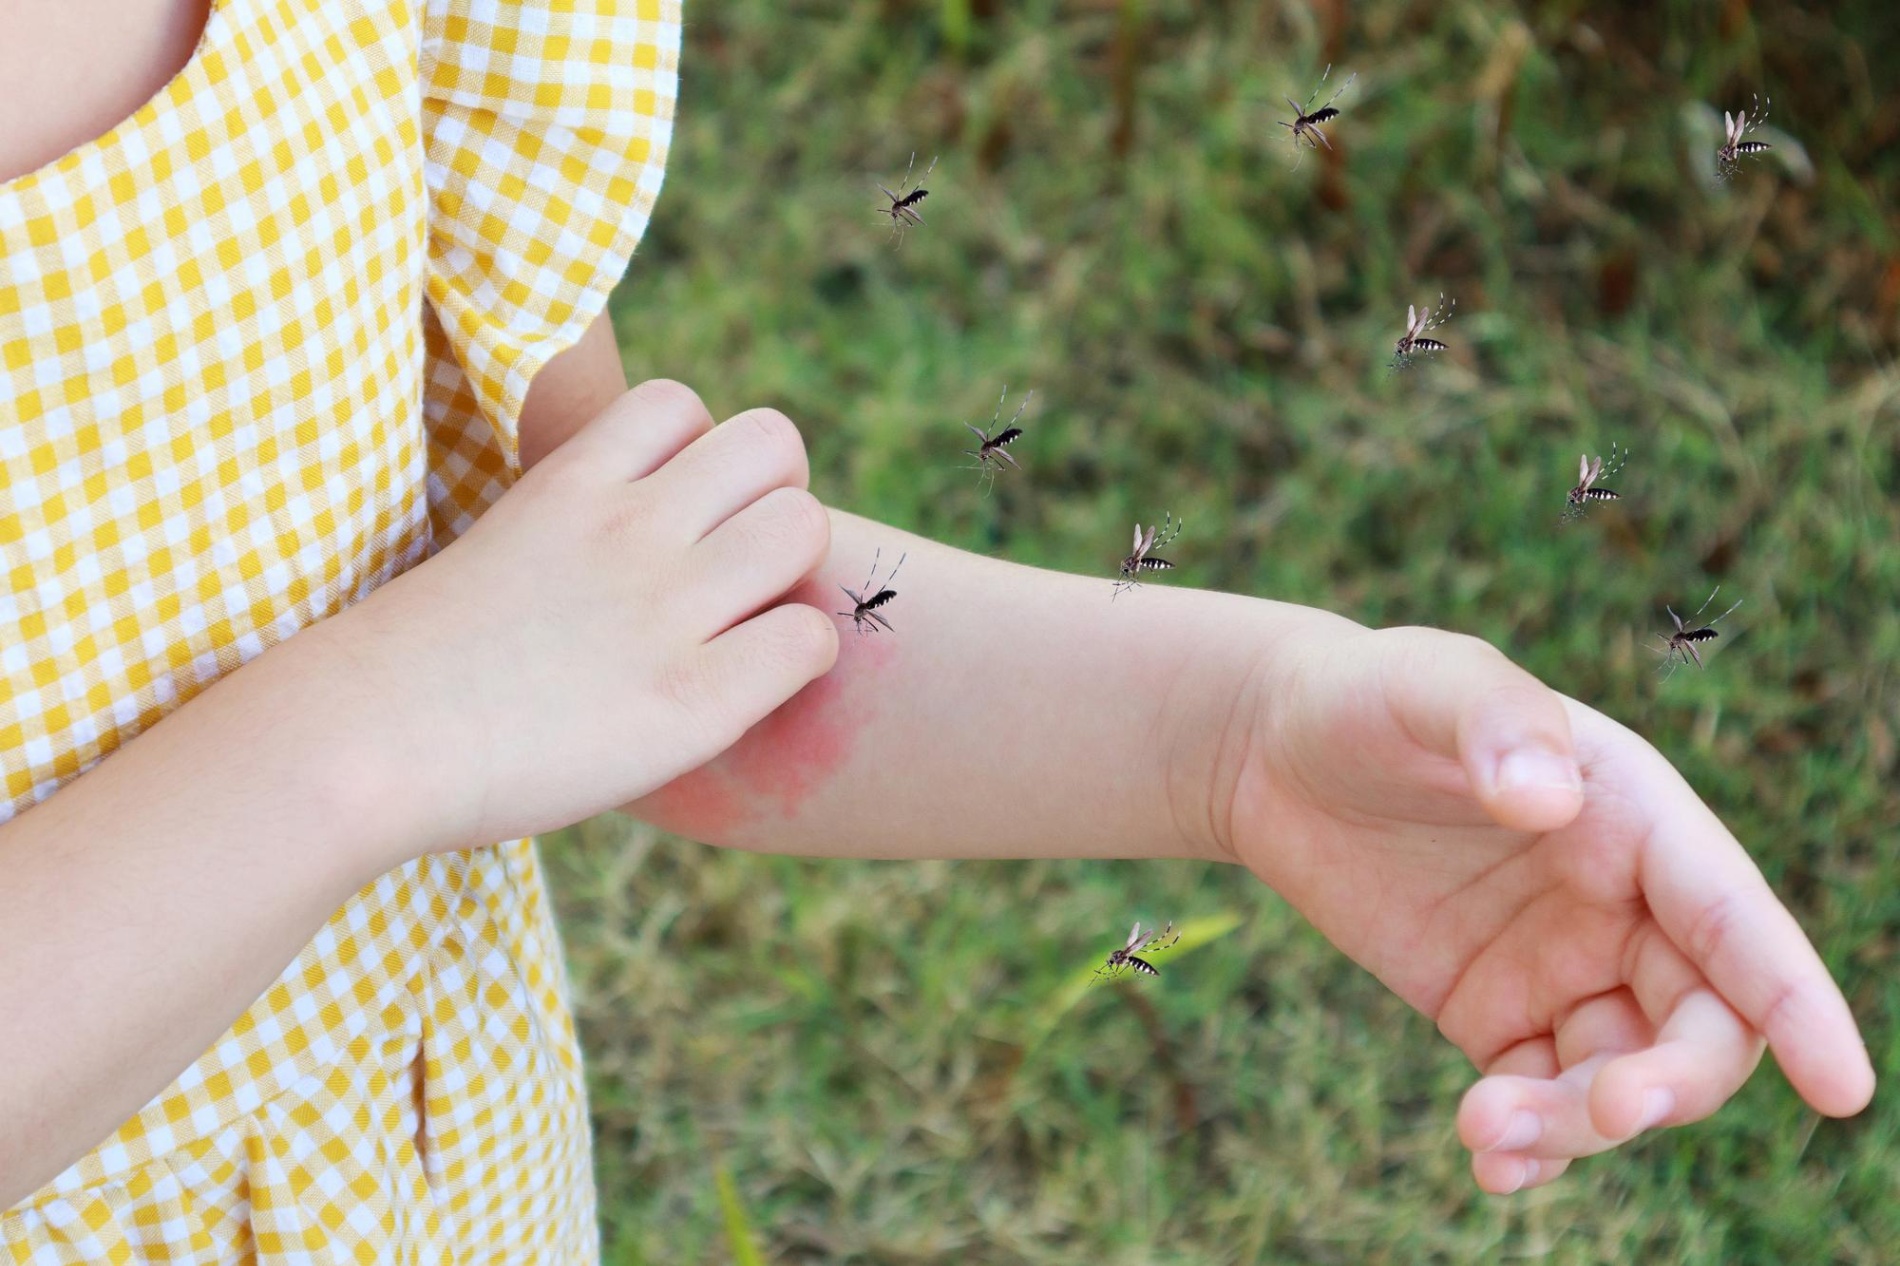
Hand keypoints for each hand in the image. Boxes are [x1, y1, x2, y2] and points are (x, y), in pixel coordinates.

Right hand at [328, 379, 837, 856]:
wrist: (363, 744)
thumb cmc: (412, 667)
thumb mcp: (494, 549)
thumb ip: (566, 529)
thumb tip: (608, 551)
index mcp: (569, 482)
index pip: (680, 403)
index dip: (697, 456)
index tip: (675, 516)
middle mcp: (628, 526)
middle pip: (772, 443)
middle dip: (772, 498)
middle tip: (740, 568)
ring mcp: (663, 607)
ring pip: (804, 527)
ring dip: (796, 572)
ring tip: (751, 621)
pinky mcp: (692, 695)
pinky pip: (809, 639)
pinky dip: (798, 657)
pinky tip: (750, 685)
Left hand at [1217, 621, 1873, 1192]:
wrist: (1270, 751)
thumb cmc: (1366, 697)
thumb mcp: (1426, 682)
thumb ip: (1494, 721)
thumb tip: (1548, 801)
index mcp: (1637, 817)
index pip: (1737, 921)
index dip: (1795, 1003)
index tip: (1840, 1089)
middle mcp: (1620, 902)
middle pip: (1700, 1027)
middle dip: (1668, 1085)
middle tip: (1600, 1111)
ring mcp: (1559, 965)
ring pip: (1618, 1079)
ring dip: (1577, 1126)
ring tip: (1485, 1130)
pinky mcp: (1493, 1012)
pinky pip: (1540, 1097)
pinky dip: (1530, 1145)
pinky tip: (1493, 1166)